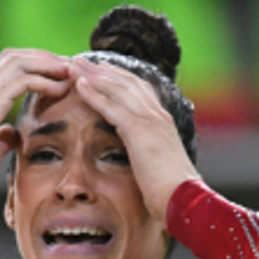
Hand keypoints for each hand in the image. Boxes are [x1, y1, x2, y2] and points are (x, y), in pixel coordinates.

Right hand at [0, 49, 71, 201]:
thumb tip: (11, 135)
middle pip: (15, 56)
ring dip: (47, 63)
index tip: (58, 72)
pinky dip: (44, 81)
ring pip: (19, 61)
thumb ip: (1, 138)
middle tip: (68, 66)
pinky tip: (59, 89)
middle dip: (44, 57)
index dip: (35, 64)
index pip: (9, 66)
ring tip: (68, 72)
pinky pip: (22, 81)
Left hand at [69, 57, 200, 221]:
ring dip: (93, 74)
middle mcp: (158, 114)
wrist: (184, 199)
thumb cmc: (171, 191)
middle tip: (80, 60)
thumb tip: (138, 158)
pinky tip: (79, 85)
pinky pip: (111, 106)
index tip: (98, 70)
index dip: (117, 77)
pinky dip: (94, 93)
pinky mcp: (139, 130)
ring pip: (117, 88)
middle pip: (126, 81)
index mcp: (162, 121)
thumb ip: (147, 154)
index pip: (138, 89)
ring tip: (74, 64)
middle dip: (101, 69)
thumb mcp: (157, 165)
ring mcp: (150, 120)